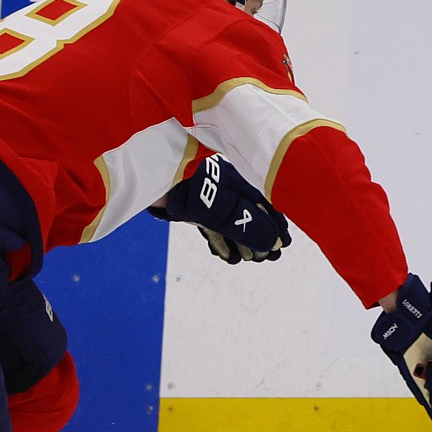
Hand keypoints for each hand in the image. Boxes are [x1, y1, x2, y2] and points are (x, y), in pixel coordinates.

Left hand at [149, 154, 291, 262]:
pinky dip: (222, 240)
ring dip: (242, 241)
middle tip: (267, 257)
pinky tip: (226, 254)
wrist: (148, 173)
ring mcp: (210, 197)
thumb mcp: (222, 207)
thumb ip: (247, 224)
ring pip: (232, 222)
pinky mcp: (193, 207)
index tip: (283, 244)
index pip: (265, 205)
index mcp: (241, 182)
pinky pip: (213, 225)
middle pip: (251, 214)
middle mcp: (228, 188)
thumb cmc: (189, 183)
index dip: (275, 225)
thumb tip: (274, 241)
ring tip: (249, 259)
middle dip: (260, 236)